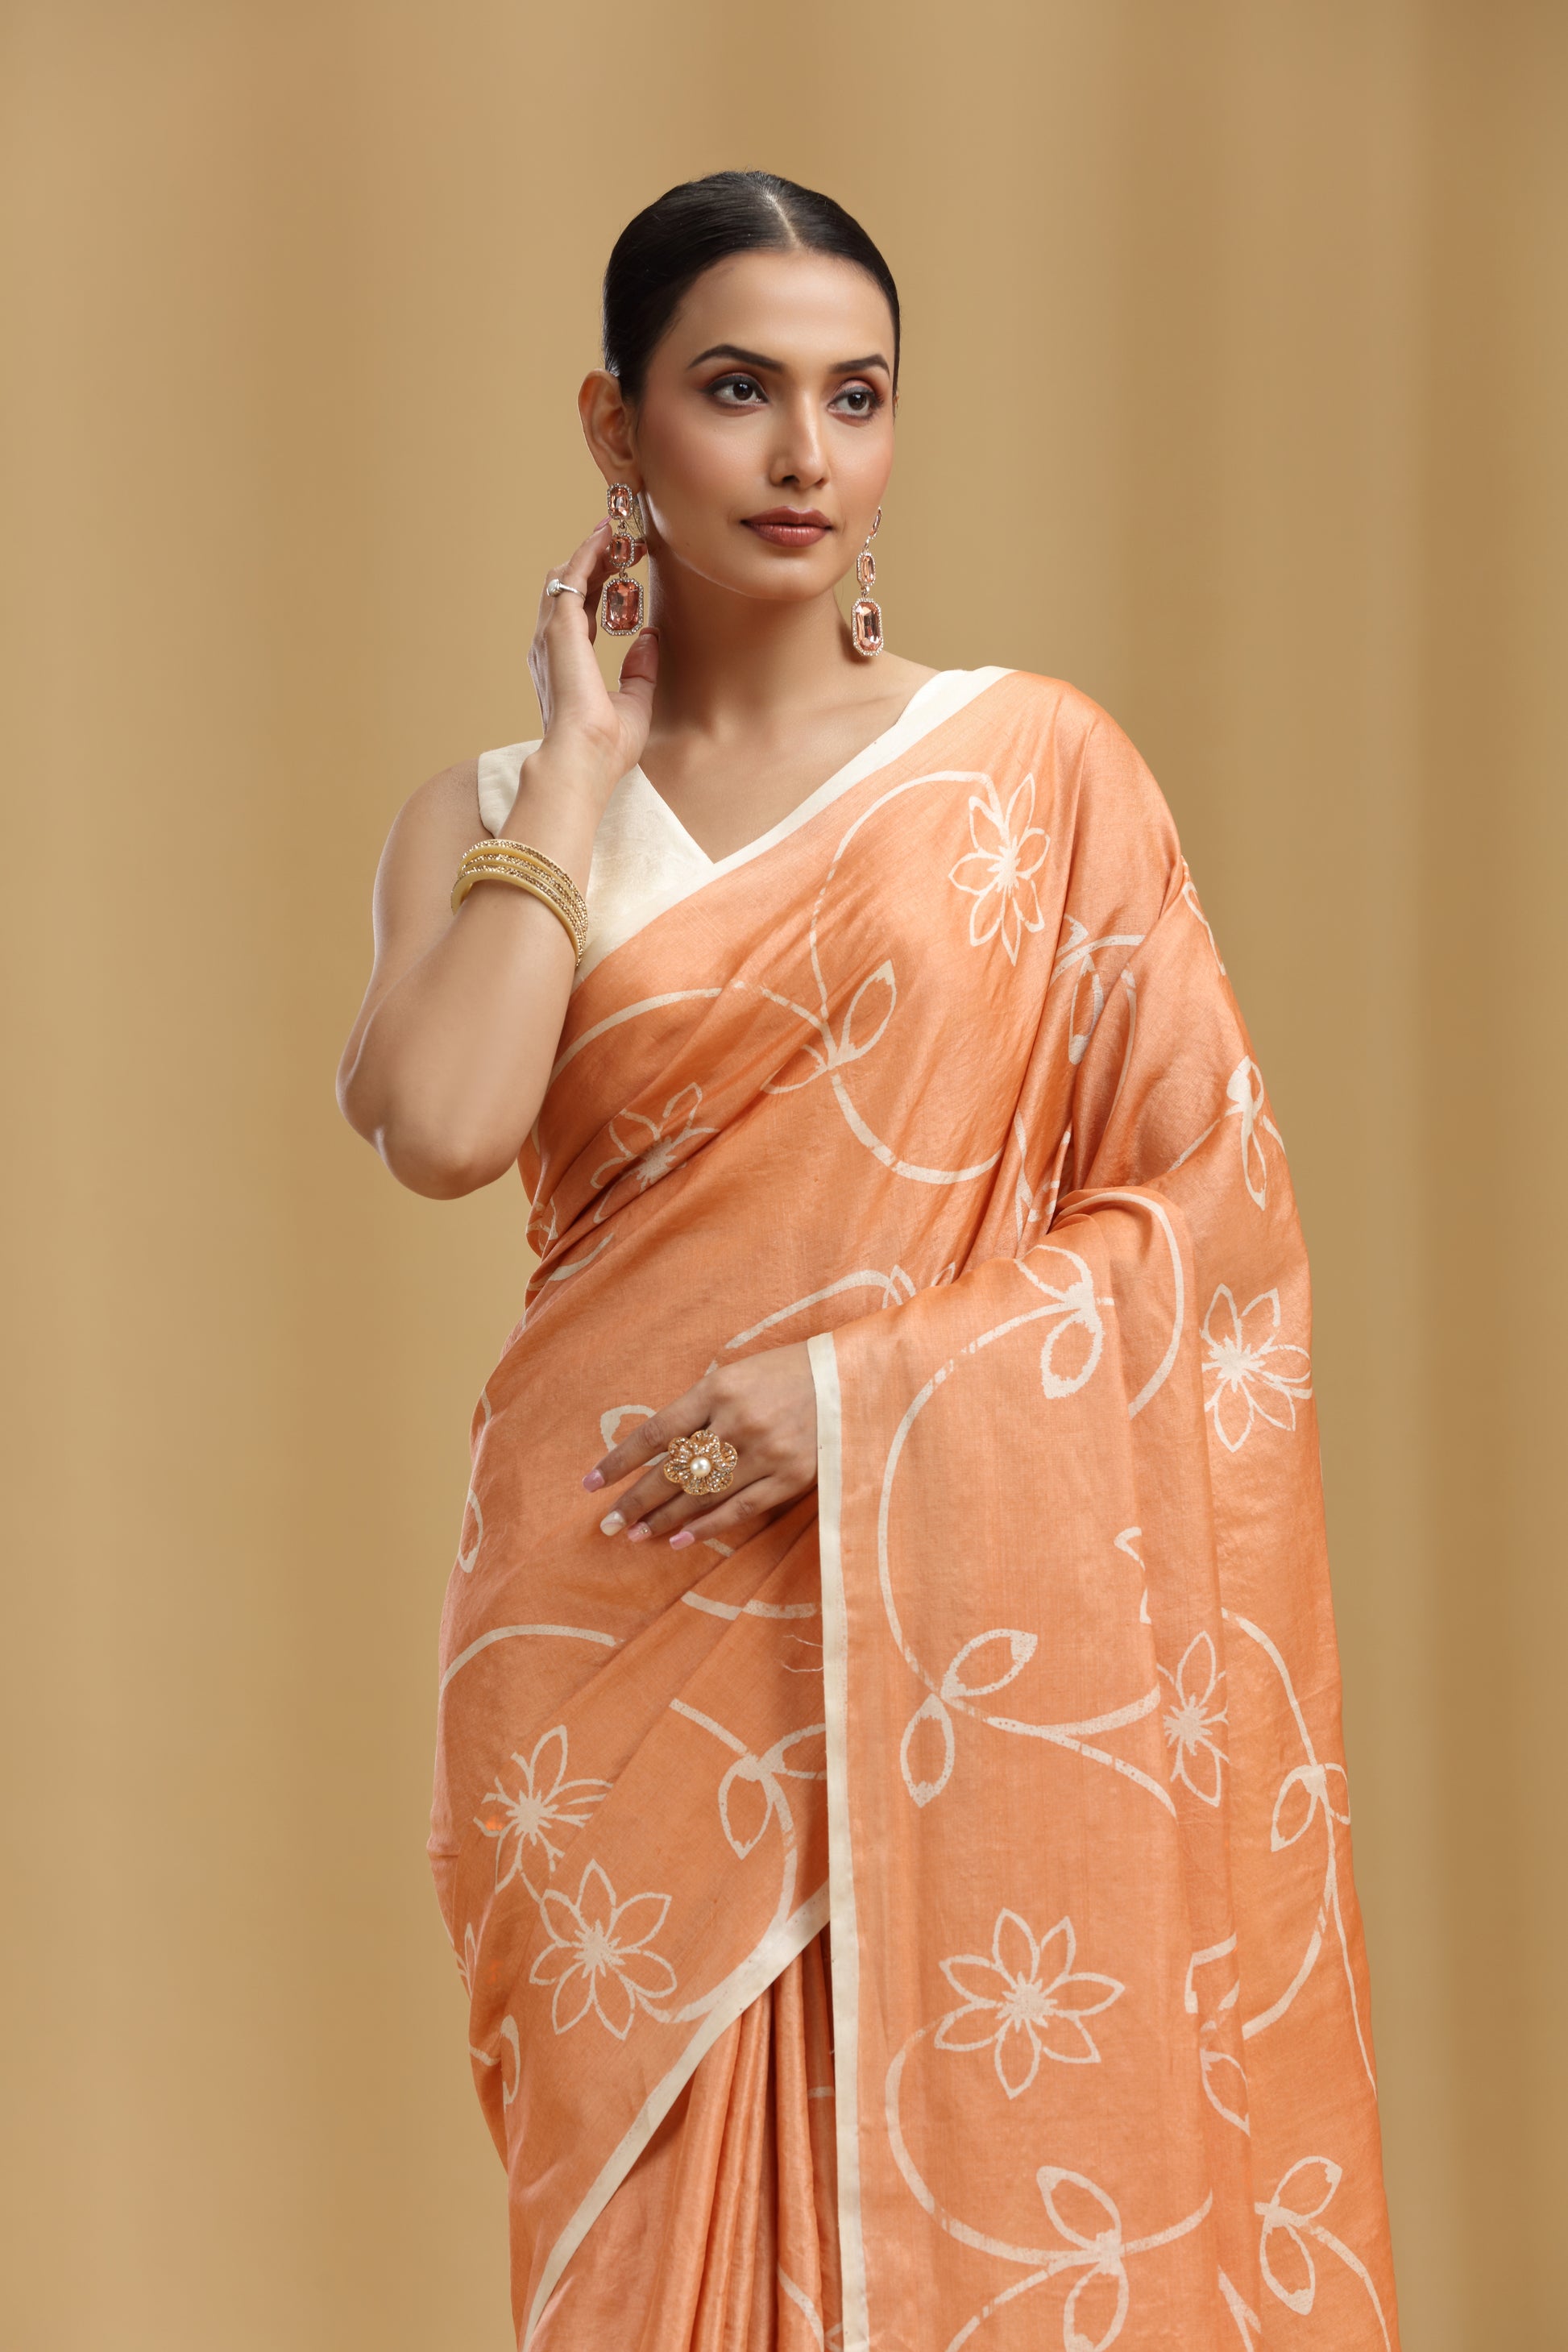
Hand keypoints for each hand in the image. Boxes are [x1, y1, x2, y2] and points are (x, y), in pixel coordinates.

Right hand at [527, 517, 657, 796]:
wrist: (585, 757)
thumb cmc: (606, 745)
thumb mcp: (634, 702)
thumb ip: (639, 671)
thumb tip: (650, 640)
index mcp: (566, 664)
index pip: (580, 612)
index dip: (599, 586)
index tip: (623, 567)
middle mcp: (551, 646)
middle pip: (569, 588)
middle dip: (595, 562)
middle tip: (623, 542)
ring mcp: (550, 635)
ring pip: (565, 577)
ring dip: (591, 551)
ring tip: (616, 531)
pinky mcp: (558, 628)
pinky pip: (571, 576)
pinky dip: (588, 553)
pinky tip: (607, 536)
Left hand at [584, 1343, 818, 1551]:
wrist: (854, 1378)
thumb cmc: (787, 1373)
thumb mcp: (738, 1374)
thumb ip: (701, 1408)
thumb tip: (657, 1450)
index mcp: (719, 1389)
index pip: (656, 1432)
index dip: (620, 1461)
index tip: (592, 1484)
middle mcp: (739, 1422)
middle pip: (673, 1470)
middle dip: (635, 1501)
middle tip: (607, 1525)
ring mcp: (766, 1452)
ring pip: (702, 1495)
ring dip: (664, 1519)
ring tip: (636, 1536)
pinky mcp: (791, 1477)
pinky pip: (740, 1509)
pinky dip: (707, 1527)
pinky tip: (679, 1540)